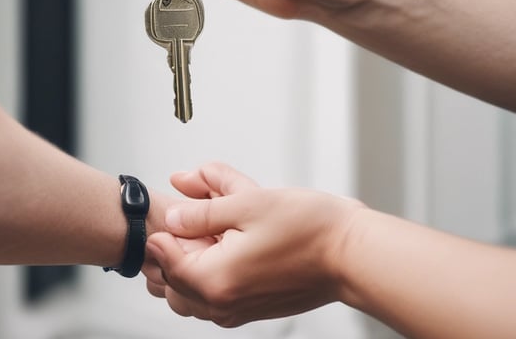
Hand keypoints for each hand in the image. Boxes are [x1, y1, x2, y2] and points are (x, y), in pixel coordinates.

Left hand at [144, 162, 364, 327]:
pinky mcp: (252, 309)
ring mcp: (238, 310)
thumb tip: (173, 217)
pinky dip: (209, 275)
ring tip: (207, 231)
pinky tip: (227, 244)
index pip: (164, 261)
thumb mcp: (246, 204)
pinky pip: (212, 299)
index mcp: (215, 281)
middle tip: (187, 220)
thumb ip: (201, 211)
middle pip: (170, 284)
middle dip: (173, 251)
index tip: (172, 210)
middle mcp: (223, 304)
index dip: (165, 231)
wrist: (351, 254)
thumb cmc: (309, 230)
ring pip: (188, 295)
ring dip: (188, 264)